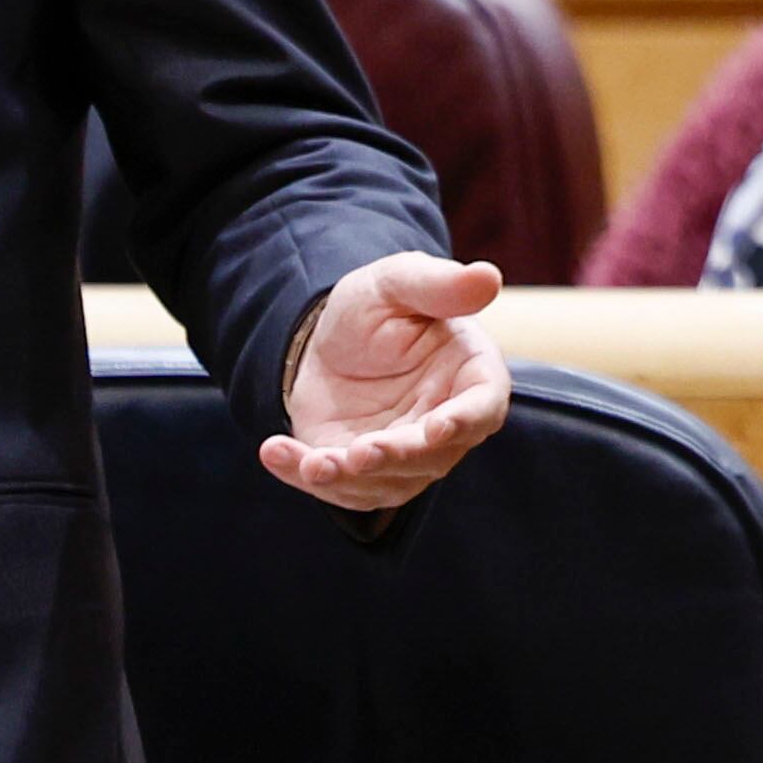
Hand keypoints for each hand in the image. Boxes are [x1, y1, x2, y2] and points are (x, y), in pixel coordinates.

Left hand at [260, 252, 511, 512]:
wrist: (328, 338)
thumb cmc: (379, 305)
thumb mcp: (399, 282)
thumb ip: (440, 285)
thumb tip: (488, 277)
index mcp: (470, 376)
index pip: (482, 407)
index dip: (464, 421)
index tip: (437, 428)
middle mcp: (446, 426)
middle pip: (431, 456)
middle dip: (395, 457)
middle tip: (360, 452)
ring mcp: (406, 458)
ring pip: (385, 481)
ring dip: (348, 478)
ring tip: (311, 464)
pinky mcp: (362, 474)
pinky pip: (338, 485)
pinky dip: (305, 473)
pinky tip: (274, 452)